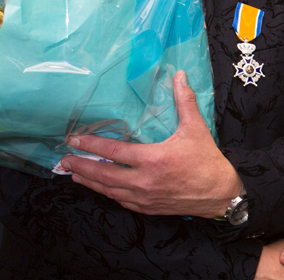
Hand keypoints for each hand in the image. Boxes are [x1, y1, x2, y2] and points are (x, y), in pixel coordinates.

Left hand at [62, 70, 240, 217]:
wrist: (219, 193)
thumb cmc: (207, 160)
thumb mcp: (196, 127)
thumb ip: (184, 101)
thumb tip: (178, 75)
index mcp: (152, 159)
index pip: (113, 152)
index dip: (91, 145)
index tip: (74, 140)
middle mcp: (143, 181)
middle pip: (103, 175)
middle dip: (81, 167)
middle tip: (64, 160)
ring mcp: (144, 197)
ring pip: (109, 191)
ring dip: (89, 182)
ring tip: (74, 175)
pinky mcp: (148, 207)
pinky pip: (121, 201)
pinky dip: (107, 193)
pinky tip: (101, 188)